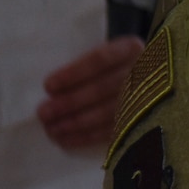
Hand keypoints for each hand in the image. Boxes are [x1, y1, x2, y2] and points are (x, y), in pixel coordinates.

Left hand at [37, 36, 144, 150]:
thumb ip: (83, 67)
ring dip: (75, 122)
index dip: (73, 74)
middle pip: (103, 88)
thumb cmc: (107, 67)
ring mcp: (145, 97)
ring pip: (107, 111)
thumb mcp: (102, 56)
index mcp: (130, 48)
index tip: (48, 86)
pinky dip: (86, 137)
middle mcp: (142, 71)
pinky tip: (65, 139)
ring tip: (51, 128)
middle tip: (43, 112)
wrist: (136, 79)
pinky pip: (112, 131)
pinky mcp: (141, 120)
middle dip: (70, 102)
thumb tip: (52, 92)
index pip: (100, 59)